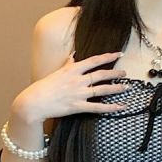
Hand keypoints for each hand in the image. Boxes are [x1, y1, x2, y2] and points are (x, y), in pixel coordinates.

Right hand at [15, 51, 129, 122]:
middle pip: (101, 74)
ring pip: (102, 89)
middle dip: (115, 73)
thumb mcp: (57, 72)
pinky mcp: (78, 107)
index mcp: (72, 69)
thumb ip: (68, 63)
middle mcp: (77, 80)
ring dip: (116, 88)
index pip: (94, 60)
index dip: (107, 57)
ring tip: (127, 87)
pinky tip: (120, 106)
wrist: (35, 102)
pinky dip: (110, 107)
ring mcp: (78, 94)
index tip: (118, 54)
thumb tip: (74, 55)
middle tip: (125, 73)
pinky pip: (98, 107)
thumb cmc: (44, 87)